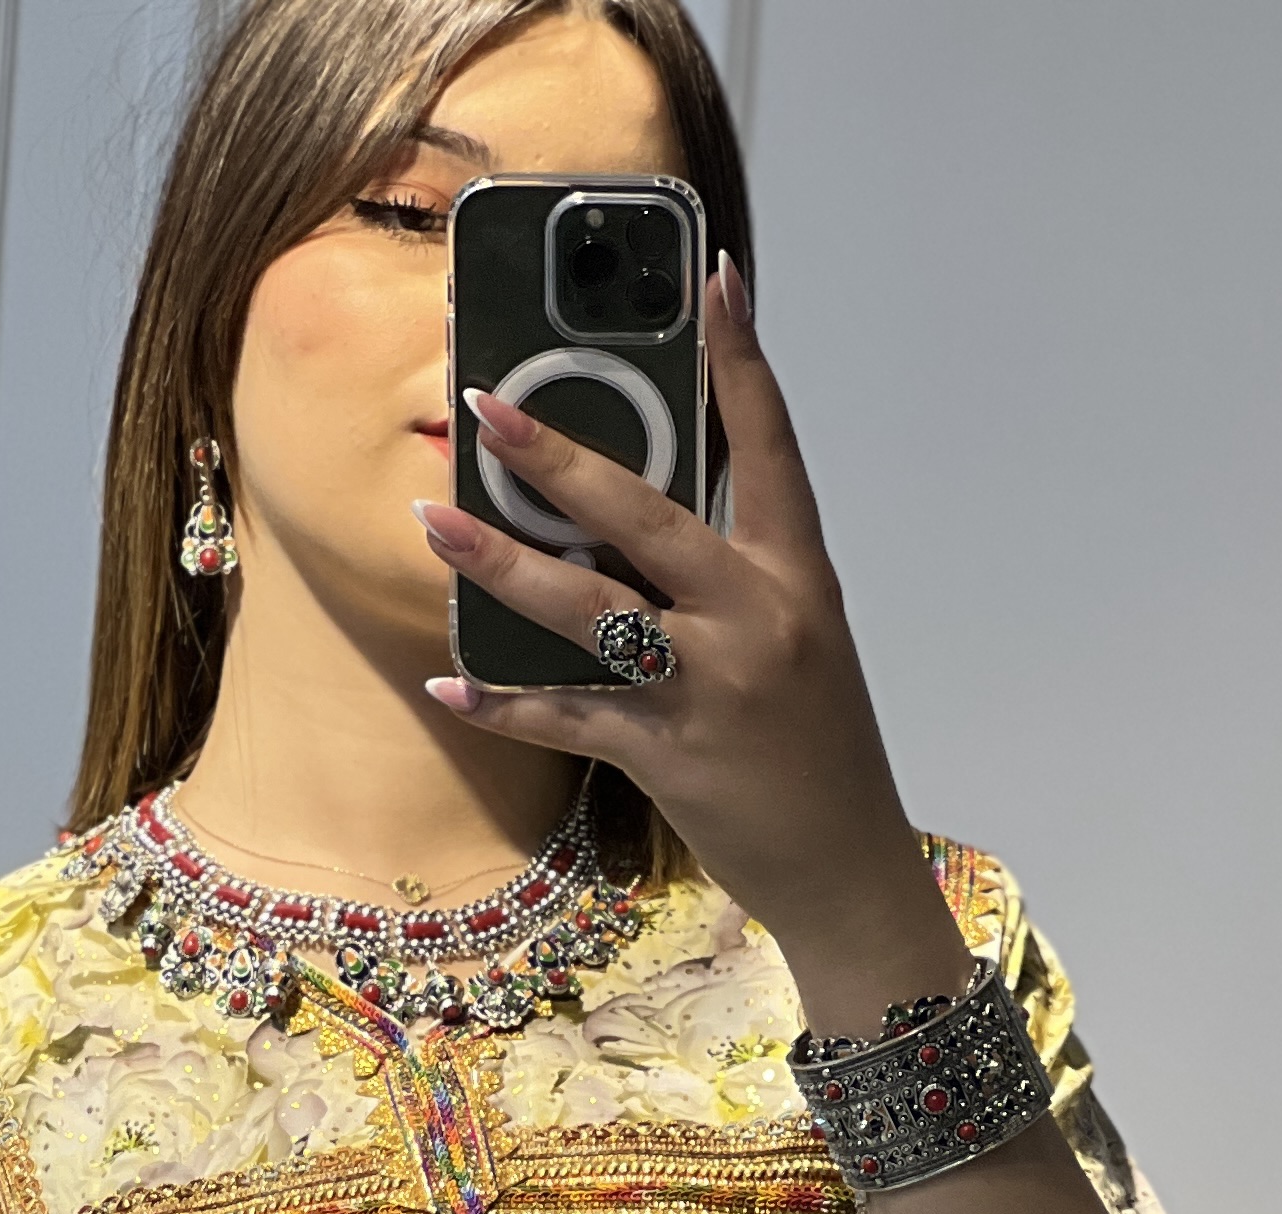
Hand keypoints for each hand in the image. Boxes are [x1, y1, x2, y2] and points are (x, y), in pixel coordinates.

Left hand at [413, 257, 963, 1030]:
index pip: (771, 447)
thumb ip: (727, 580)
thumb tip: (631, 524)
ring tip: (435, 523)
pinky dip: (504, 700)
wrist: (846, 867)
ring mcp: (710, 688)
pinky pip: (568, 717)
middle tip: (489, 407)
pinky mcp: (669, 755)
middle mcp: (756, 619)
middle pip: (648, 517)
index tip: (714, 277)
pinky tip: (450, 677)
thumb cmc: (815, 754)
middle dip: (560, 457)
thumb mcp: (797, 645)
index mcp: (796, 578)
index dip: (742, 359)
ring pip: (591, 610)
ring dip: (503, 564)